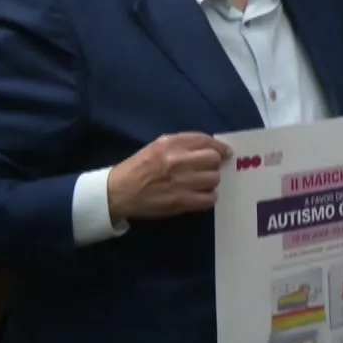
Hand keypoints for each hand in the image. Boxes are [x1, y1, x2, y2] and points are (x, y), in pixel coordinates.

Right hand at [105, 132, 229, 220]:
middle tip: (208, 170)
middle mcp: (177, 160)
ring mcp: (180, 182)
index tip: (225, 153)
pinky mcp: (181, 201)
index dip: (219, 147)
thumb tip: (211, 148)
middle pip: (213, 159)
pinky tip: (200, 196)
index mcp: (170, 143)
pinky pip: (209, 199)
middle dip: (214, 164)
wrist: (118, 192)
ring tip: (201, 184)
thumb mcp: (157, 146)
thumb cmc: (139, 168)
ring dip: (211, 182)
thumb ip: (183, 144)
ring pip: (214, 179)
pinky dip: (208, 198)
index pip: (205, 140)